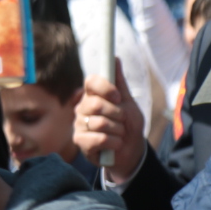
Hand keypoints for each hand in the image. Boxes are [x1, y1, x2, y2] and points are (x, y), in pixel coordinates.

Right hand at [73, 60, 144, 184]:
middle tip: (122, 121)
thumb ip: (120, 83)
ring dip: (118, 131)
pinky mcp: (80, 141)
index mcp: (93, 95)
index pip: (90, 82)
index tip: (118, 97)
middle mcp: (82, 108)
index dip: (105, 87)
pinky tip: (114, 145)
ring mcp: (79, 124)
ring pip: (100, 123)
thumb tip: (115, 58)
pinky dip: (113, 143)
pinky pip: (98, 139)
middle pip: (96, 104)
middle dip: (117, 115)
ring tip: (119, 134)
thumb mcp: (128, 103)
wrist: (130, 151)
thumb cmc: (128, 125)